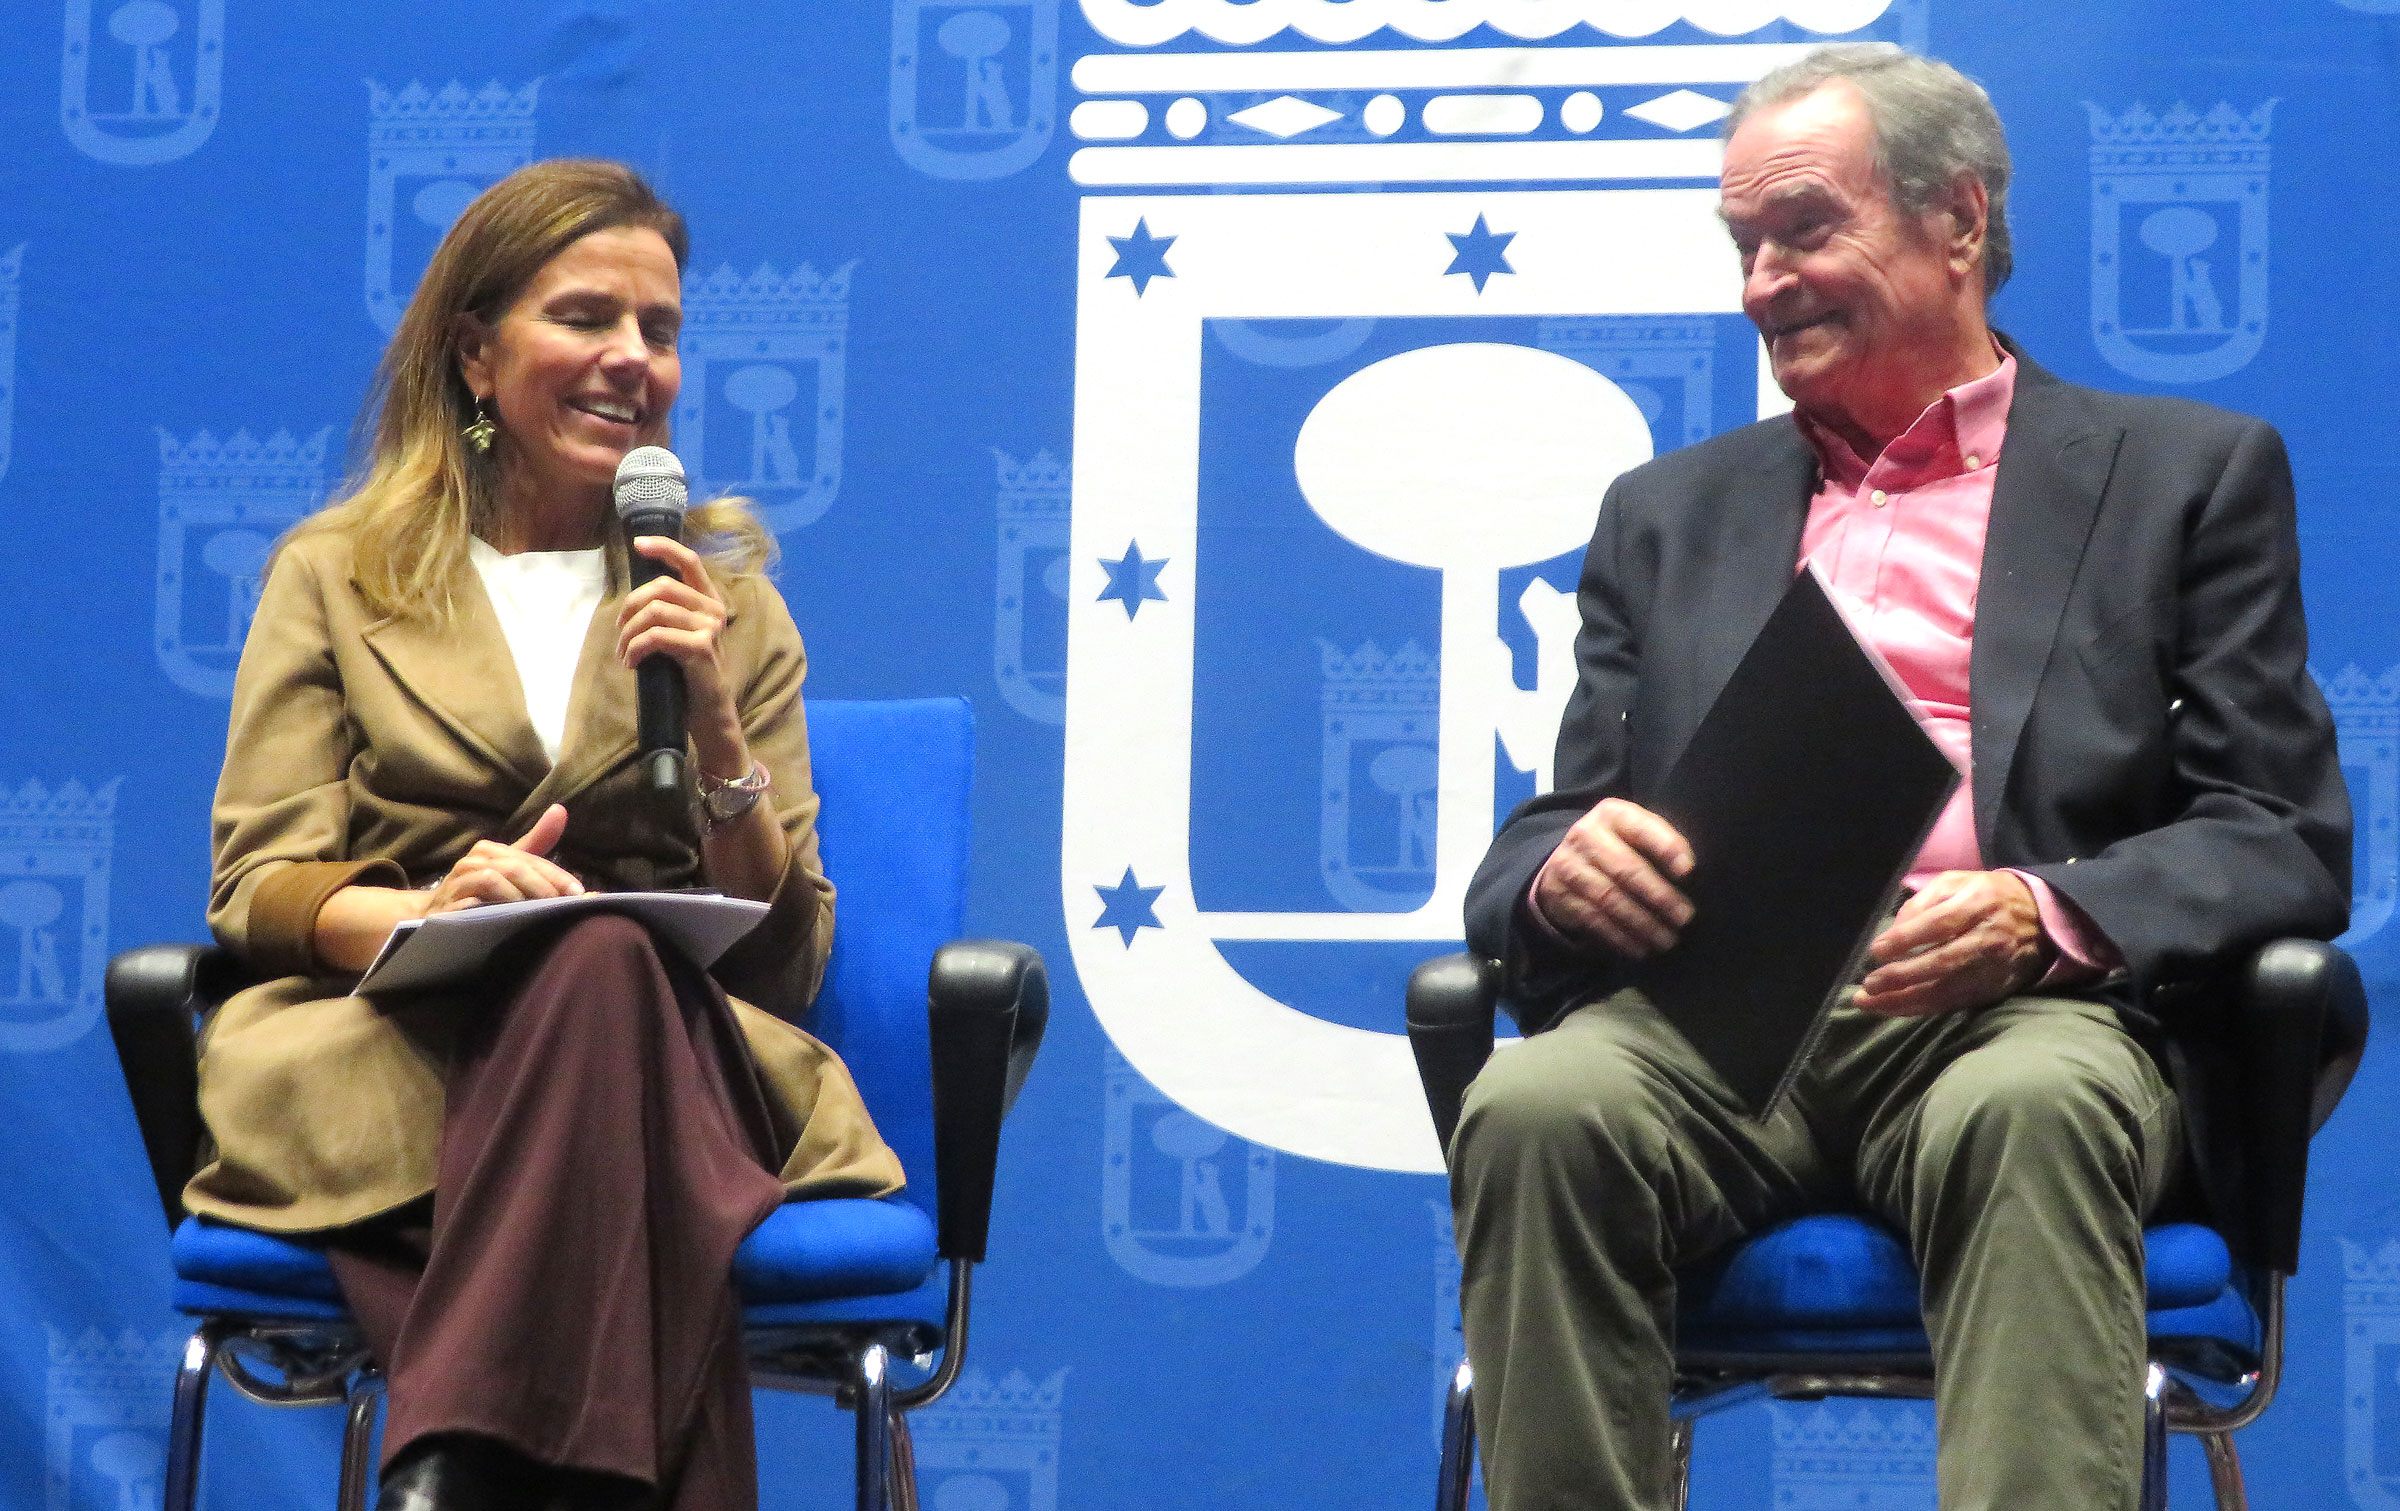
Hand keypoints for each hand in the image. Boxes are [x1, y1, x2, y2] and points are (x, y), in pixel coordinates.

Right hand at [421, 805, 582, 913]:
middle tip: (562, 904)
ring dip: (520, 895)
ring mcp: (457, 883)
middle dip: (542, 886)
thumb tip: (560, 810)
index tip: (578, 893)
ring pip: (493, 879)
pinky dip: (492, 907)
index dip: (556, 875)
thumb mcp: (508, 866)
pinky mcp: (447, 906)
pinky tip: (509, 918)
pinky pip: (471, 901)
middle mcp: (472, 861)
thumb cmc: (479, 890)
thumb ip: (536, 842)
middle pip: (514, 867)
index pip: (530, 859)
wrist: (433, 914)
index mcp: (489, 851)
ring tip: (539, 912)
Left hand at [618, 535, 744, 769]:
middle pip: (662, 586)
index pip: (689, 561)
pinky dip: (635, 648)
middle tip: (619, 628)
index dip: (663, 547)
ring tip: (623, 651)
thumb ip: (667, 613)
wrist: (709, 712)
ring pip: (654, 612)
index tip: (637, 545)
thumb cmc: (689, 675)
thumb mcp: (679, 636)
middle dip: (631, 605)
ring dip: (628, 632)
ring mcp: (709, 629)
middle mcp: (713, 610)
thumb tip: (634, 599)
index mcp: (709, 601)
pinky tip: (631, 663)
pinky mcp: (701, 648)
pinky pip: (656, 637)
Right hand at [1533, 798, 1695, 957]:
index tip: (1688, 870)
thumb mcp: (1635, 833)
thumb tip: (1690, 871)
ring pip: (1609, 898)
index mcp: (1611, 814)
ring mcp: (1568, 865)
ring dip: (1641, 923)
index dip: (1665, 847)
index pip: (1640, 827)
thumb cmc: (1618, 847)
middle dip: (1659, 895)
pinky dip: (1619, 937)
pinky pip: (1593, 919)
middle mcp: (1585, 835)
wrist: (1567, 861)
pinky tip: (1640, 948)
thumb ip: (1660, 843)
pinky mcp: (1559, 893)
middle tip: (1684, 917)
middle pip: (1625, 868)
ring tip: (1666, 939)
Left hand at [1854, 869, 2045, 1017]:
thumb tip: (1894, 930)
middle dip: (1902, 977)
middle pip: (1943, 962)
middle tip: (1868, 985)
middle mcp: (1990, 938)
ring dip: (1905, 1000)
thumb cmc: (1986, 895)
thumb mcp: (1956, 882)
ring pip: (1947, 989)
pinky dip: (1923, 1008)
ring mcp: (1995, 967)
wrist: (2041, 917)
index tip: (1876, 950)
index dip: (1906, 939)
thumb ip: (1922, 901)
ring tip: (1869, 1003)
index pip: (1939, 924)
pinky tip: (1896, 1008)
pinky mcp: (1995, 988)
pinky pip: (1956, 1003)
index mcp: (1979, 904)